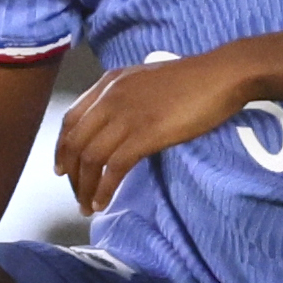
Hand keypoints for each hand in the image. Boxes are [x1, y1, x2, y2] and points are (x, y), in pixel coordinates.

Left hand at [54, 53, 254, 214]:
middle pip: (75, 143)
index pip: (70, 120)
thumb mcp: (146, 81)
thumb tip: (116, 124)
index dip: (62, 148)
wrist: (220, 76)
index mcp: (108, 84)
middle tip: (76, 194)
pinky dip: (104, 189)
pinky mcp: (144, 135)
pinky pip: (113, 168)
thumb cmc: (193, 79)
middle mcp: (109, 99)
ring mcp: (125, 117)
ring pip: (91, 158)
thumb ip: (125, 98)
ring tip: (88, 206)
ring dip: (85, 187)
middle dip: (71, 175)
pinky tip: (103, 202)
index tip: (63, 169)